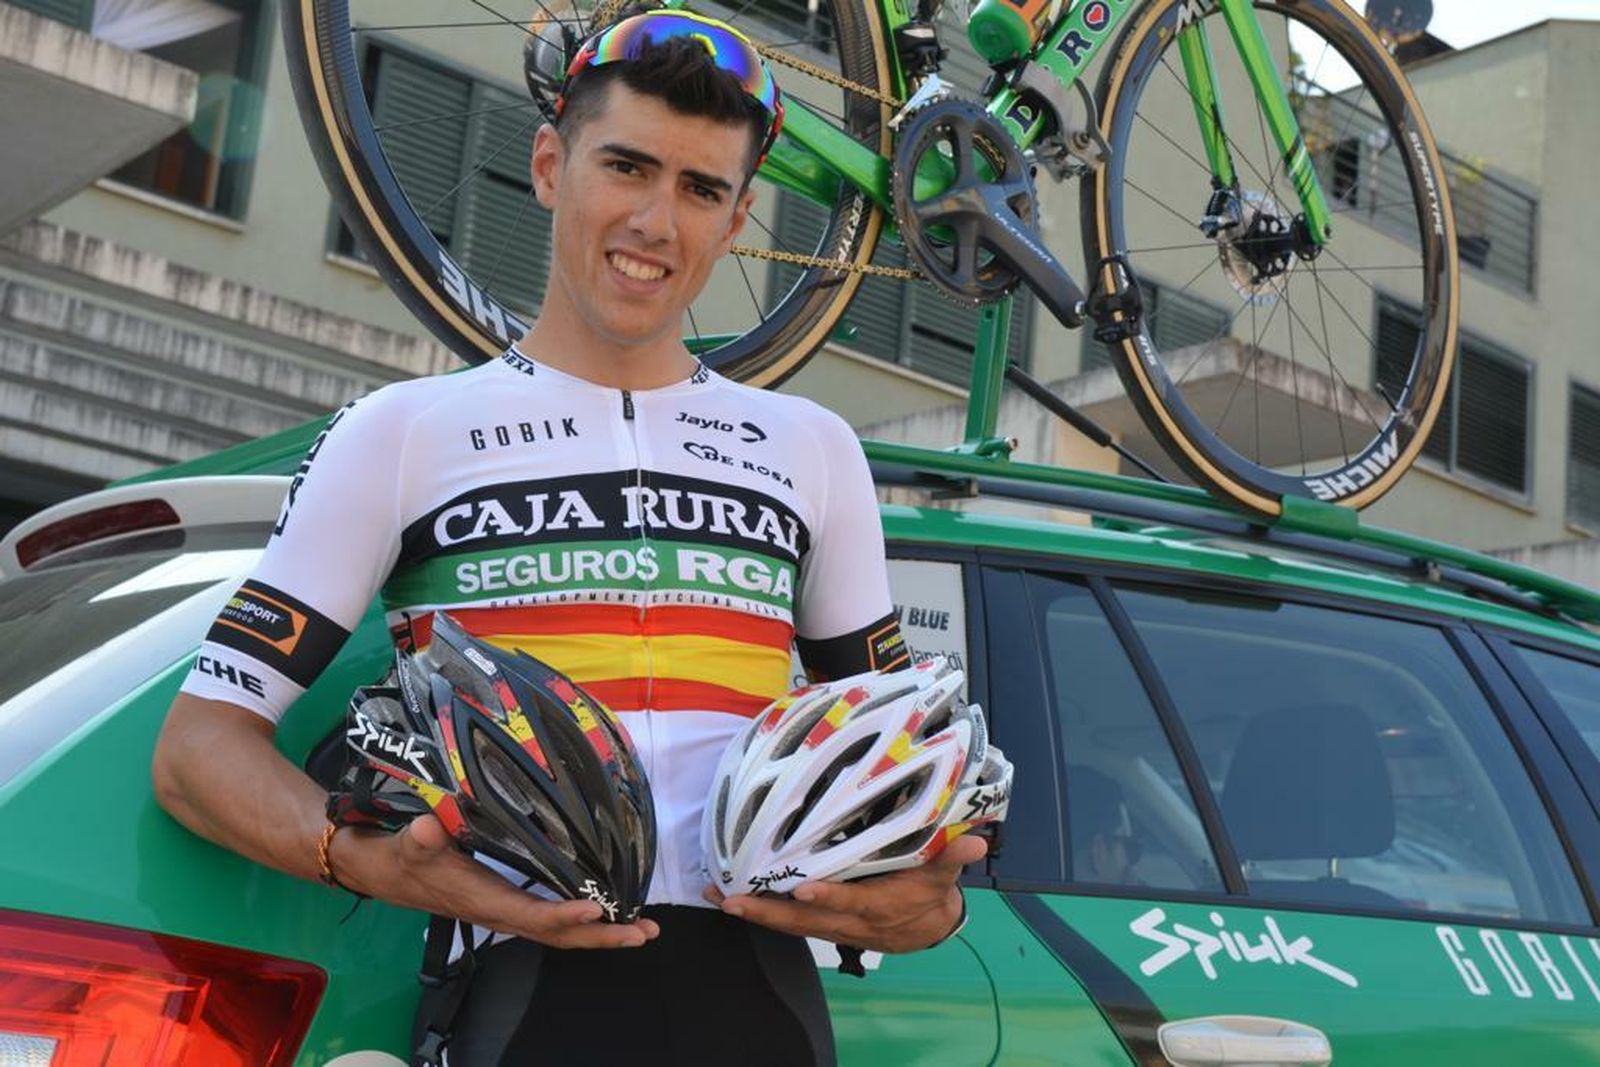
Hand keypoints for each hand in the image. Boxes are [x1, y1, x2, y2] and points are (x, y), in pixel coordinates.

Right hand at [334, 813, 658, 949]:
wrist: (387, 870)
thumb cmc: (403, 856)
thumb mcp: (410, 842)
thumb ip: (421, 837)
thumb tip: (427, 828)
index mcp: (483, 900)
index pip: (530, 915)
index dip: (562, 916)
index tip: (595, 909)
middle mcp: (501, 913)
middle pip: (557, 936)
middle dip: (601, 937)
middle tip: (643, 932)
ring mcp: (507, 912)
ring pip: (559, 934)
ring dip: (602, 934)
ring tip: (642, 930)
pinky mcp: (510, 905)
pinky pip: (553, 922)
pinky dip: (584, 924)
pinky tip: (609, 915)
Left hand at [705, 834, 986, 952]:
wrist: (927, 927)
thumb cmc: (930, 892)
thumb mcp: (944, 873)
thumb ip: (953, 856)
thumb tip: (974, 842)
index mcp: (879, 906)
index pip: (850, 902)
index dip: (827, 897)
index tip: (800, 890)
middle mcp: (851, 921)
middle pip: (805, 921)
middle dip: (767, 912)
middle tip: (732, 901)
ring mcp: (833, 925)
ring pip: (790, 925)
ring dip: (755, 914)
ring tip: (720, 899)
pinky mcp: (823, 924)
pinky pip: (789, 923)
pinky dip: (762, 913)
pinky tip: (735, 901)